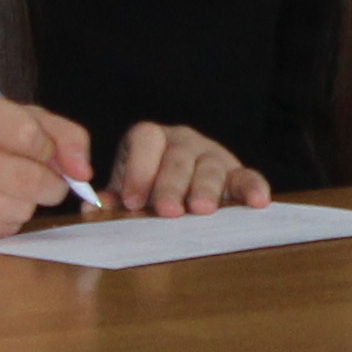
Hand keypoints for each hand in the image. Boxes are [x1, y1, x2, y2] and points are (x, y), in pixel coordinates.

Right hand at [0, 86, 95, 242]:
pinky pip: (1, 230)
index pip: (29, 135)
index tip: (44, 152)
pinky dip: (8, 222)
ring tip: (12, 191)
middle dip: (50, 185)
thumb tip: (83, 172)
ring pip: (18, 209)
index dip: (48, 150)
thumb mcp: (23, 119)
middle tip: (45, 181)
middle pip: (26, 179)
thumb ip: (64, 135)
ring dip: (28, 205)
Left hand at [107, 123, 269, 216]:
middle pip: (179, 157)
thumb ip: (112, 200)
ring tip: (201, 209)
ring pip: (211, 167)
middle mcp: (182, 142)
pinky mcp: (237, 174)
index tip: (132, 201)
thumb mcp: (127, 193)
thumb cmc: (148, 191)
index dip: (138, 170)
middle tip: (167, 210)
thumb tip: (94, 209)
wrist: (180, 192)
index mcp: (150, 140)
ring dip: (206, 188)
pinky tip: (257, 203)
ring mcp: (212, 155)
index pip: (145, 140)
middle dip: (171, 185)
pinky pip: (248, 177)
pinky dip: (253, 188)